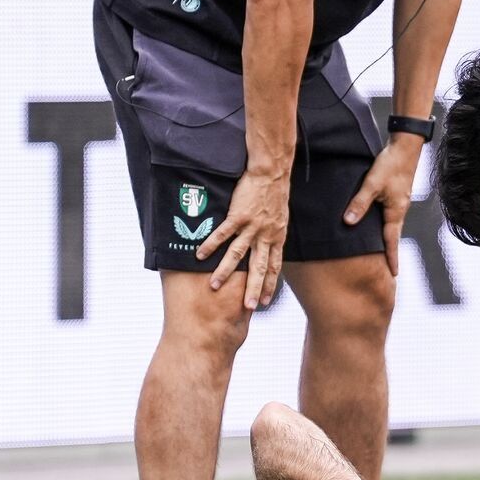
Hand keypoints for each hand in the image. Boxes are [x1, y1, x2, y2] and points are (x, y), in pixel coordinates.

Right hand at [201, 165, 290, 309]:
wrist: (271, 173)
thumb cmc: (274, 193)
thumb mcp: (279, 218)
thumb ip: (273, 233)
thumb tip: (268, 244)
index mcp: (277, 237)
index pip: (274, 267)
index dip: (270, 284)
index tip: (266, 301)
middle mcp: (266, 236)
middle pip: (259, 268)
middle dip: (254, 289)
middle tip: (249, 307)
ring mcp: (252, 227)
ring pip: (238, 255)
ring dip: (225, 271)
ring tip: (214, 286)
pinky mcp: (239, 216)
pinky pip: (223, 234)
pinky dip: (211, 245)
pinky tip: (200, 256)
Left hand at [343, 136, 422, 275]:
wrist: (405, 147)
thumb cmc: (390, 165)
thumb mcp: (372, 184)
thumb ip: (359, 203)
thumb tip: (348, 223)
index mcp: (396, 212)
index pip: (392, 241)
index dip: (392, 258)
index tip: (393, 275)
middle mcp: (399, 210)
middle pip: (393, 237)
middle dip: (391, 253)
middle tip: (389, 271)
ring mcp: (398, 203)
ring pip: (391, 226)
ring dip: (388, 240)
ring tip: (383, 254)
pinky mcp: (396, 196)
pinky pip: (389, 216)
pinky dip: (385, 227)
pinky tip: (378, 227)